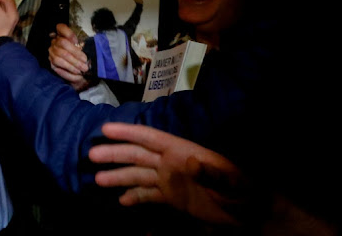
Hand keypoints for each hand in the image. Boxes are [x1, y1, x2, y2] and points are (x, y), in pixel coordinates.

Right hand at [49, 23, 89, 90]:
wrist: (76, 66)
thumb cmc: (81, 53)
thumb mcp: (83, 46)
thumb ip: (82, 44)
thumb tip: (85, 47)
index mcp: (61, 33)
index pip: (61, 28)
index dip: (69, 34)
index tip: (77, 41)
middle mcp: (54, 41)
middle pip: (62, 43)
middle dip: (75, 53)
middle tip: (85, 62)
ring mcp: (51, 52)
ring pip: (59, 57)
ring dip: (72, 64)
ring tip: (83, 69)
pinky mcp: (51, 63)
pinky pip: (58, 68)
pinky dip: (69, 72)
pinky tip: (77, 74)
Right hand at [90, 123, 249, 224]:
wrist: (250, 211)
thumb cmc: (242, 191)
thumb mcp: (230, 181)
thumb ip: (210, 172)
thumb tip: (189, 160)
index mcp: (181, 152)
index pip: (150, 138)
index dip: (128, 133)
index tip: (106, 129)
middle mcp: (171, 163)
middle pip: (138, 155)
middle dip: (115, 154)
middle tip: (91, 156)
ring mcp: (170, 180)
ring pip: (139, 175)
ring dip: (119, 176)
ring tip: (98, 180)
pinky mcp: (172, 197)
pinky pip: (148, 195)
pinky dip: (134, 196)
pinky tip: (121, 201)